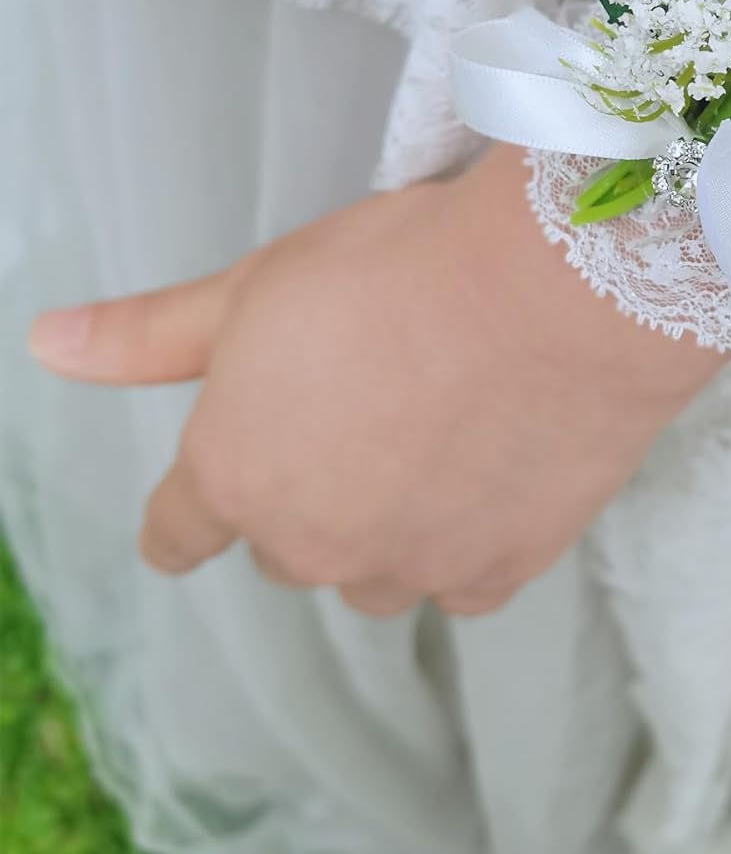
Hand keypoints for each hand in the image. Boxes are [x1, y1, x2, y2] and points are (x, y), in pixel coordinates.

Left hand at [25, 146, 722, 615]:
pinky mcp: (500, 572)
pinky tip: (492, 477)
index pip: (181, 532)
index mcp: (236, 474)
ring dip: (389, 528)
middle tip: (368, 408)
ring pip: (376, 573)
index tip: (203, 513)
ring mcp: (410, 566)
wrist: (557, 292)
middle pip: (288, 546)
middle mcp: (312, 542)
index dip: (189, 517)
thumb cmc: (403, 271)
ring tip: (437, 441)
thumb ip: (150, 335)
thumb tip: (48, 345)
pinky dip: (467, 543)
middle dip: (310, 494)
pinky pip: (462, 582)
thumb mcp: (259, 286)